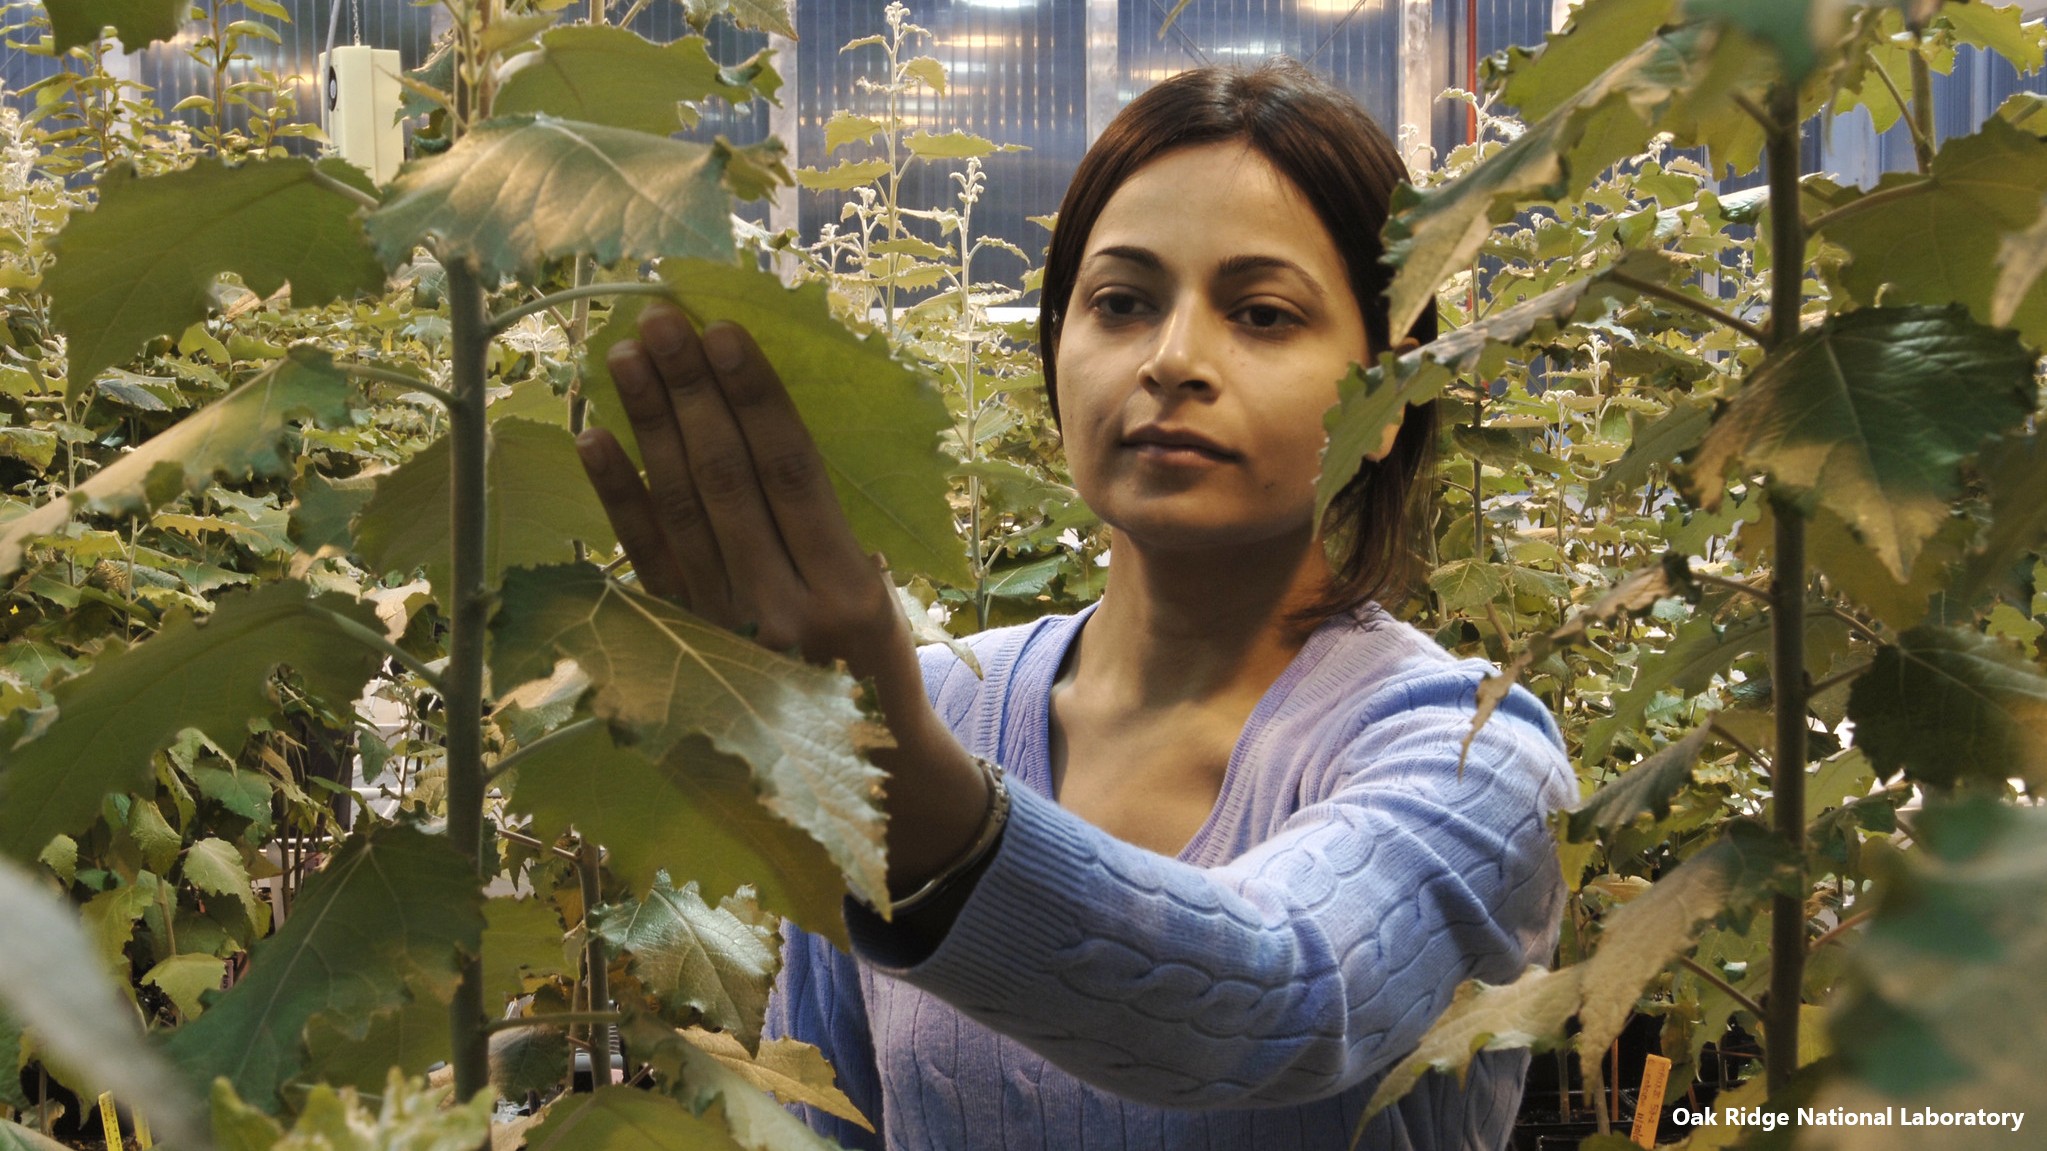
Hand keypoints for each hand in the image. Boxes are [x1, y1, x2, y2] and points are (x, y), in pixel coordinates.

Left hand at [575, 300, 906, 681]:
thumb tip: (766, 423)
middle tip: (661, 322)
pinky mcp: (682, 647)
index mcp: (847, 593)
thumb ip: (827, 527)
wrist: (858, 774)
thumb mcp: (879, 596)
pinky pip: (643, 559)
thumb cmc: (872, 663)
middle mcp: (781, 612)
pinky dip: (616, 496)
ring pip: (681, 510)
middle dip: (692, 394)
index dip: (754, 398)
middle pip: (728, 481)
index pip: (792, 473)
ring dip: (650, 427)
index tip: (724, 331)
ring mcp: (723, 633)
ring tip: (625, 357)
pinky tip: (593, 439)